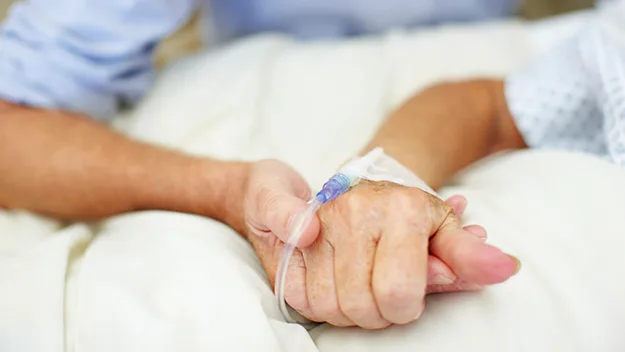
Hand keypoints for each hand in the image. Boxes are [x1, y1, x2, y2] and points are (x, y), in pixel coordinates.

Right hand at [243, 160, 519, 327]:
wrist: (348, 180)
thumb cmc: (398, 211)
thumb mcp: (439, 225)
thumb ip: (468, 253)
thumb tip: (506, 268)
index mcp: (401, 208)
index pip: (400, 294)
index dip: (408, 305)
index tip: (410, 290)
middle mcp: (357, 211)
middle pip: (365, 309)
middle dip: (379, 312)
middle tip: (382, 288)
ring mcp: (318, 224)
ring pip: (332, 309)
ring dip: (349, 310)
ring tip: (358, 283)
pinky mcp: (288, 240)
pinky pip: (303, 300)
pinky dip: (320, 303)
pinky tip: (332, 282)